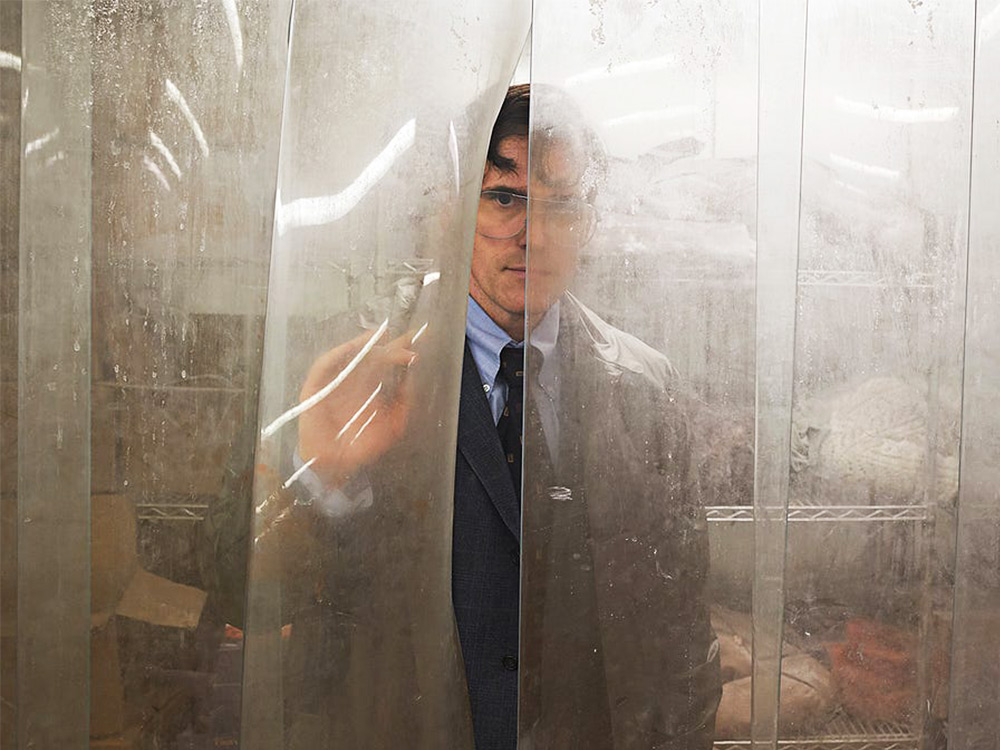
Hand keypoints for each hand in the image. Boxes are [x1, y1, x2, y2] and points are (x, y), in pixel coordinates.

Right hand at [297, 327, 417, 487]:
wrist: (334, 466)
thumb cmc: (359, 447)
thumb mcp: (390, 428)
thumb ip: (402, 408)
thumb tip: (409, 381)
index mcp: (371, 388)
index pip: (386, 364)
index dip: (400, 351)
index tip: (416, 342)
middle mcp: (354, 381)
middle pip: (371, 356)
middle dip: (388, 346)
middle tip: (406, 339)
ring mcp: (334, 382)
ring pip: (349, 356)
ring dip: (363, 345)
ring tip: (379, 337)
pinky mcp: (315, 388)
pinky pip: (324, 366)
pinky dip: (337, 355)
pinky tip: (353, 348)